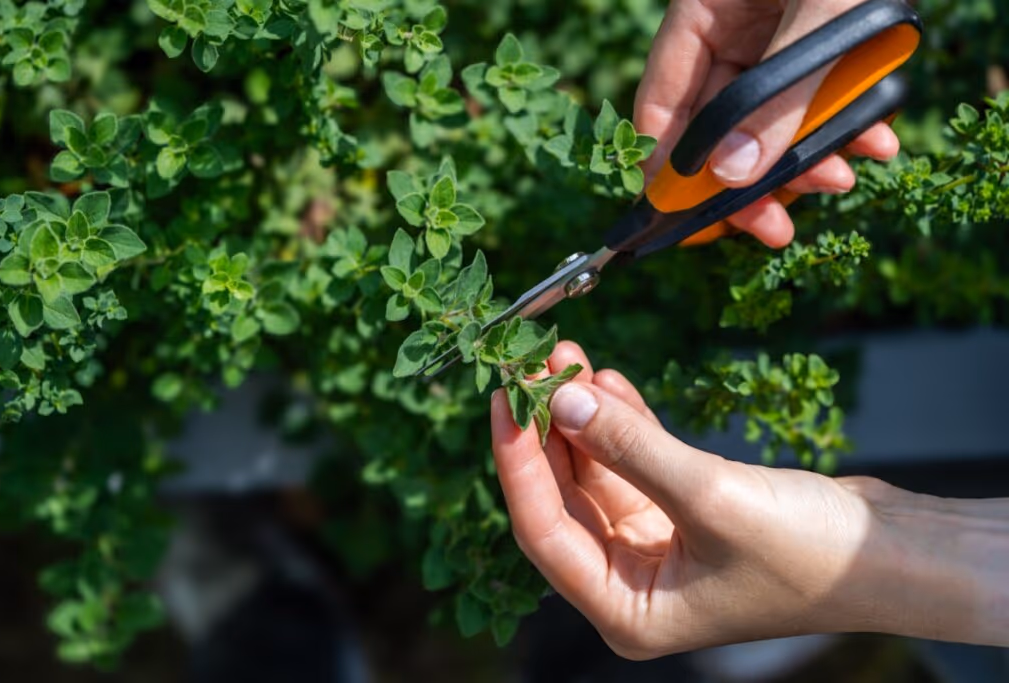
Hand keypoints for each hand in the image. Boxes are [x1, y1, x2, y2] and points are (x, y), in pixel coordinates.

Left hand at [491, 341, 1008, 657]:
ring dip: (582, 415)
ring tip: (566, 356)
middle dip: (547, 427)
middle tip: (533, 363)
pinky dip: (620, 422)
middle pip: (564, 496)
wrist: (895, 555)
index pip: (543, 530)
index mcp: (626, 610)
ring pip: (595, 472)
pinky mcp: (680, 511)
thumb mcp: (711, 497)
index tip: (503, 400)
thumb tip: (563, 399)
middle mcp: (631, 583)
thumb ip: (631, 448)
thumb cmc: (812, 556)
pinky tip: (606, 381)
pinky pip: (632, 462)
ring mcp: (654, 546)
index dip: (517, 462)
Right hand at [634, 0, 900, 246]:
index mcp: (702, 14)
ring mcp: (773, 45)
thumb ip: (779, 98)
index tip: (680, 221)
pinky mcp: (818, 52)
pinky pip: (815, 105)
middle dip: (750, 182)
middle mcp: (731, 35)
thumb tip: (734, 177)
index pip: (664, 105)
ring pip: (770, 126)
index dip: (667, 169)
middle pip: (718, 128)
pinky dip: (843, 130)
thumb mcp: (823, 19)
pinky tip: (873, 146)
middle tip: (772, 230)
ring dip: (805, 163)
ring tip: (843, 177)